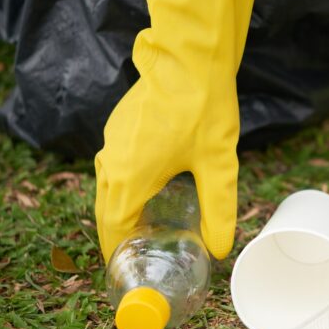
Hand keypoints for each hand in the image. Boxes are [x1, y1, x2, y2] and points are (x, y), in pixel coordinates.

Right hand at [93, 0, 271, 261]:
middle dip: (121, 239)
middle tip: (143, 260)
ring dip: (123, 213)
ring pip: (110, 189)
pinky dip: (126, 188)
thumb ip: (218, 210)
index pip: (112, 230)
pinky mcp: (120, 127)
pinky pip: (115, 168)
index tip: (130, 273)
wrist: (188, 55)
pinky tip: (154, 193)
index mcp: (128, 177)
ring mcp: (112, 141)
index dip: (119, 256)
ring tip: (148, 233)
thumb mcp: (219, 165)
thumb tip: (221, 249)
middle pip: (107, 213)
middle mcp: (112, 162)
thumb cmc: (203, 108)